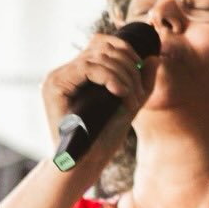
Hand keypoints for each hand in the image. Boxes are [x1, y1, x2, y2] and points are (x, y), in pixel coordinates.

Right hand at [41, 33, 157, 169]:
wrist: (85, 164)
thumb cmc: (103, 139)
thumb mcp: (128, 106)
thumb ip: (142, 83)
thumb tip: (153, 57)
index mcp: (79, 73)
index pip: (101, 43)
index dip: (125, 50)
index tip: (141, 69)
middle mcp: (66, 71)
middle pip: (101, 46)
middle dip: (128, 66)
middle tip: (137, 92)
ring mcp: (57, 77)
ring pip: (96, 56)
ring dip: (122, 75)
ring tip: (129, 99)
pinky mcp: (54, 86)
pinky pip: (87, 68)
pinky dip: (108, 76)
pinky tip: (119, 92)